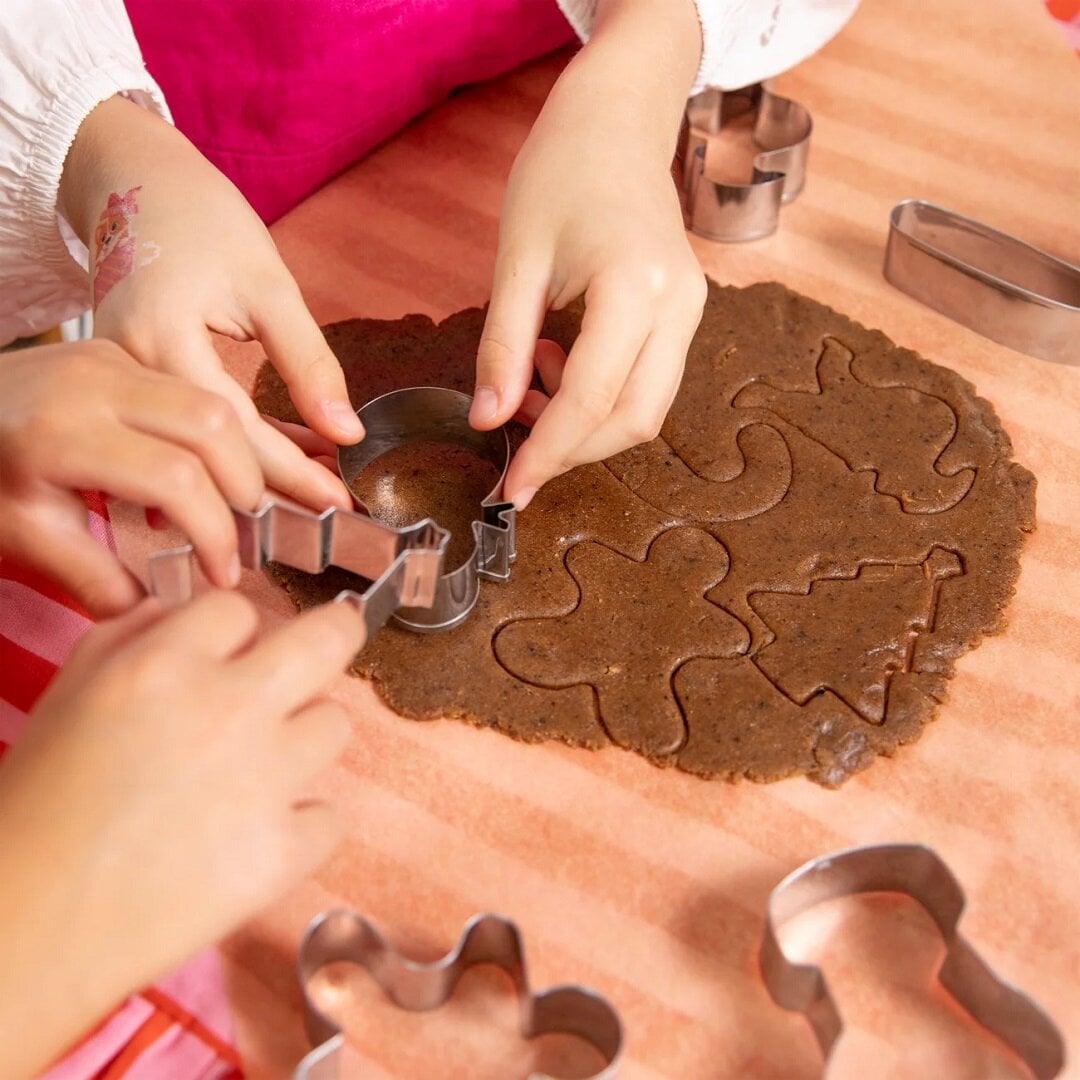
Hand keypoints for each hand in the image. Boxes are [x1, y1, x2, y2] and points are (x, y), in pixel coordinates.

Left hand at [0, 340, 263, 614]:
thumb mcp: (23, 536)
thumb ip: (94, 577)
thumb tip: (158, 614)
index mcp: (62, 435)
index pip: (176, 479)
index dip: (214, 532)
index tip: (222, 574)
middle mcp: (92, 384)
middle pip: (212, 424)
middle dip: (244, 485)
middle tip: (242, 533)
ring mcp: (108, 359)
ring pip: (212, 400)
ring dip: (236, 456)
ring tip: (230, 505)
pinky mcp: (117, 352)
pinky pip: (189, 390)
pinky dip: (211, 435)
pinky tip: (199, 472)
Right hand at [0, 592, 362, 1075]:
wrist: (28, 926)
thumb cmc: (36, 811)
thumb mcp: (66, 695)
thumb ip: (130, 637)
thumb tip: (180, 617)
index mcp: (164, 666)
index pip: (239, 608)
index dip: (235, 630)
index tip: (233, 651)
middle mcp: (225, 711)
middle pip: (329, 639)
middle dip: (337, 633)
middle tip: (327, 646)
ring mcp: (263, 781)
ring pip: (335, 725)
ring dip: (304, 739)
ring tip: (258, 771)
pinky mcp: (282, 852)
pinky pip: (329, 817)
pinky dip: (300, 827)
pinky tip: (254, 838)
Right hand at [59, 95, 360, 511]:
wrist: (136, 180)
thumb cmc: (203, 219)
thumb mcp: (269, 286)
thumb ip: (308, 363)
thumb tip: (346, 433)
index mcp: (161, 342)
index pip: (236, 435)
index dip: (292, 474)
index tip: (339, 502)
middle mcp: (127, 371)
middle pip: (209, 456)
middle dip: (277, 487)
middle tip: (332, 508)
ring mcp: (117, 378)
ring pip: (195, 450)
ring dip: (257, 472)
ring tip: (315, 486)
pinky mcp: (124, 378)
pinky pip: (181, 427)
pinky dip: (232, 445)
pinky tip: (280, 452)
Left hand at [472, 0, 705, 508]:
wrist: (617, 118)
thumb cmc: (560, 171)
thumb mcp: (515, 259)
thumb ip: (502, 346)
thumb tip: (487, 422)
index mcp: (636, 287)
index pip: (592, 399)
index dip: (549, 453)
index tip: (510, 489)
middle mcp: (680, 306)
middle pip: (633, 419)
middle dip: (571, 448)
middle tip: (513, 447)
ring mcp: (692, 311)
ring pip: (646, 408)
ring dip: (584, 423)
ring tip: (527, 388)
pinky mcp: (686, 312)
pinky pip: (648, 381)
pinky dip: (599, 396)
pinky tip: (556, 362)